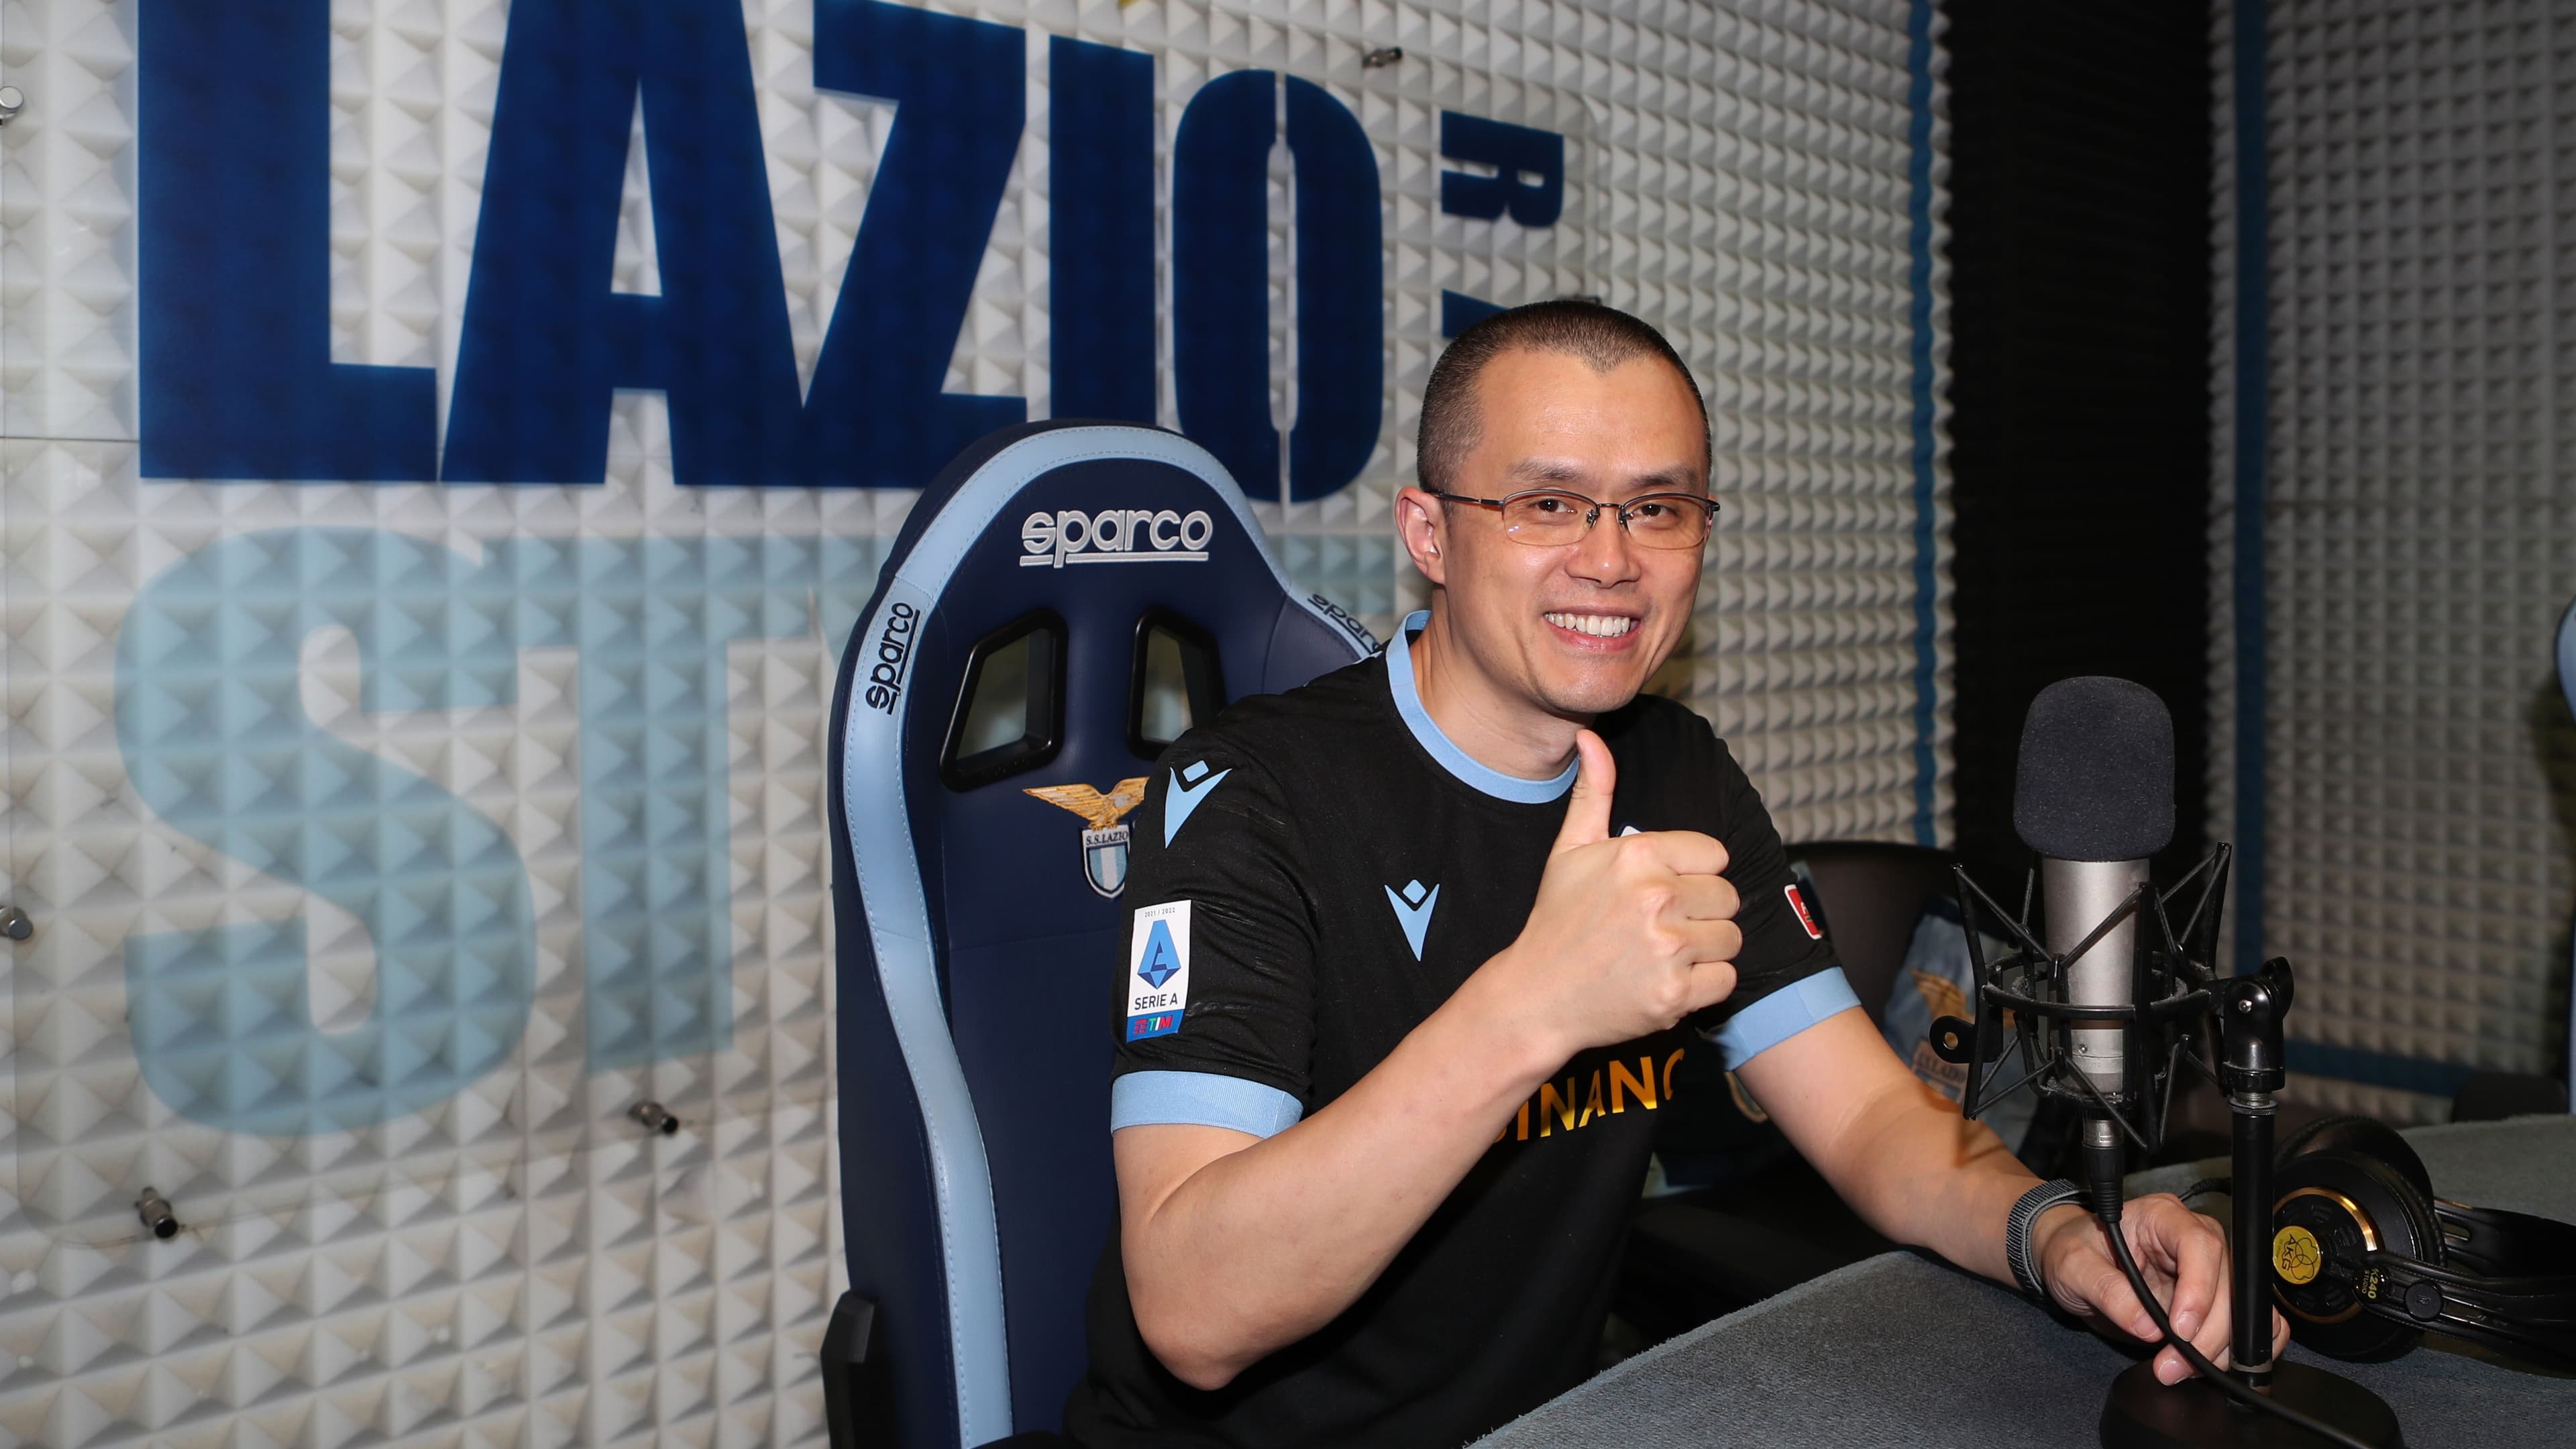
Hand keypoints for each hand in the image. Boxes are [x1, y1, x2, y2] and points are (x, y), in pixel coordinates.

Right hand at [1471, 730, 1741, 1060]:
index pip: (1715, 855)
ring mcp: (1667, 948)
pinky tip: (1666, 981)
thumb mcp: (1569, 851)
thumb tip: (1590, 737)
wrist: (1537, 996)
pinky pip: (1726, 980)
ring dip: (1705, 950)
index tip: (1661, 892)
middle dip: (1701, 913)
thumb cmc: (1557, 921)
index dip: (1692, 874)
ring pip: (1730, 938)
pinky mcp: (1676, 994)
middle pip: (1727, 897)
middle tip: (1659, 928)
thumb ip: (1593, 793)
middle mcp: (1657, 897)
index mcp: (1638, 855)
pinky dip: (1703, 986)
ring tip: (1663, 954)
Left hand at [2036, 1193, 2291, 1384]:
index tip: (2180, 1328)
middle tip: (2173, 1363)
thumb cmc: (2073, 1251)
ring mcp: (2209, 1270)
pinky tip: (2203, 1365)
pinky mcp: (2213, 1299)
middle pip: (2228, 1282)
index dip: (2198, 1288)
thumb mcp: (2073, 1265)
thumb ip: (2106, 1289)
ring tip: (2178, 1368)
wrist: (2074, 1263)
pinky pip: (2246, 1325)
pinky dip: (2233, 1350)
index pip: (2199, 1244)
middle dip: (2207, 1332)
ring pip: (2243, 1309)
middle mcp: (2194, 1238)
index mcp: (2162, 1217)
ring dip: (2220, 1347)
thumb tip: (2147, 1325)